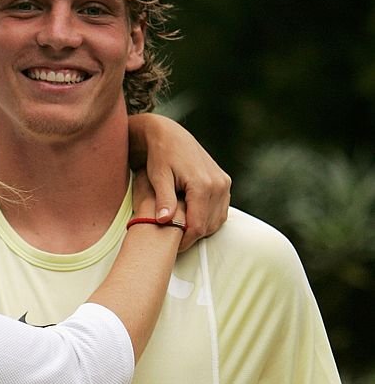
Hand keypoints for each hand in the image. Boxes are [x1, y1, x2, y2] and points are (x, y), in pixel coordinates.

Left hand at [128, 113, 230, 250]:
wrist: (170, 136)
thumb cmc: (160, 156)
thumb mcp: (158, 177)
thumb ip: (164, 199)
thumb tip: (164, 220)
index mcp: (202, 185)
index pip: (197, 226)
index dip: (185, 241)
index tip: (172, 247)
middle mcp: (218, 184)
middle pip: (208, 226)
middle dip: (192, 236)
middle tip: (174, 240)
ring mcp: (224, 183)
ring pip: (217, 221)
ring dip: (201, 229)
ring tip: (181, 229)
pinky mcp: (224, 183)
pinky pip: (221, 210)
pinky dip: (209, 219)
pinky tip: (192, 219)